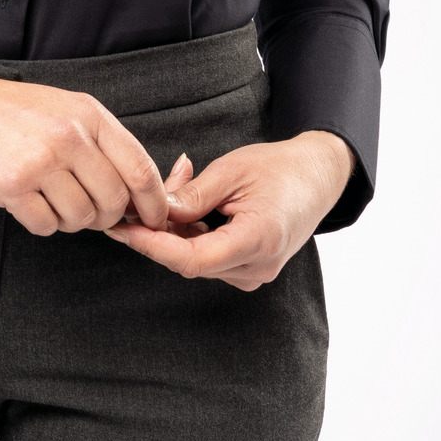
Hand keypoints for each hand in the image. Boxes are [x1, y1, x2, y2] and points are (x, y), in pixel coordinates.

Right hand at [0, 53, 169, 235]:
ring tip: (46, 198)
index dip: (155, 204)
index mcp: (88, 114)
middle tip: (84, 210)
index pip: (141, 169)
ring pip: (81, 219)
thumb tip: (137, 194)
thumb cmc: (6, 110)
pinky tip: (24, 201)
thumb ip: (100, 144)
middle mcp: (69, 136)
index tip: (154, 221)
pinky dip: (39, 222)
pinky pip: (45, 226)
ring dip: (68, 219)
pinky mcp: (11, 184)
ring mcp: (40, 160)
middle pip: (114, 201)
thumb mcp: (62, 109)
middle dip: (105, 216)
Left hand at [105, 130, 354, 288]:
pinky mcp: (248, 269)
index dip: (152, 245)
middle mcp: (258, 267)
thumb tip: (154, 212)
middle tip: (140, 195)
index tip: (123, 228)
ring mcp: (254, 273)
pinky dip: (191, 232)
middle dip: (159, 230)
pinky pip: (207, 257)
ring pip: (195, 260)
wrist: (317, 178)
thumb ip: (193, 196)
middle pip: (189, 261)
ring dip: (175, 228)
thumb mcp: (232, 171)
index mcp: (258, 241)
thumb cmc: (279, 168)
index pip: (193, 259)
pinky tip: (190, 203)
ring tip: (179, 183)